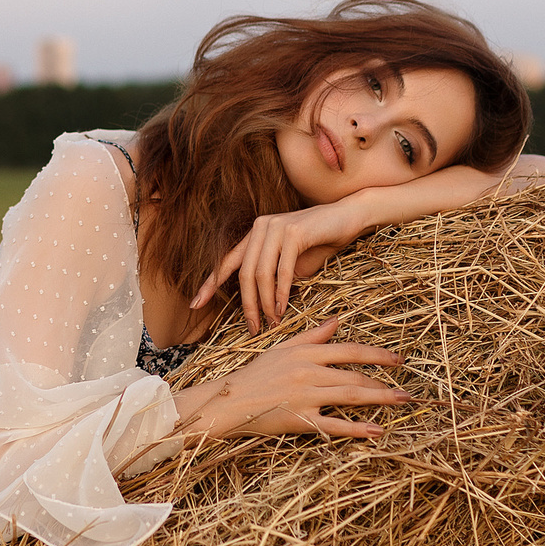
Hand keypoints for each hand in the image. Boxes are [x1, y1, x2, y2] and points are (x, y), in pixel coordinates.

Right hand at [172, 317, 407, 439]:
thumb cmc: (255, 374)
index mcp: (306, 353)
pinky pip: (334, 424)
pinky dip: (357, 429)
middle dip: (384, 383)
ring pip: (351, 396)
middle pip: (355, 376)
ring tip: (402, 402)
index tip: (398, 360)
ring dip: (381, 399)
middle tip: (408, 391)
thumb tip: (338, 320)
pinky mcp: (300, 419)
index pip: (350, 351)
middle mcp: (309, 372)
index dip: (377, 355)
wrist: (228, 401)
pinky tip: (377, 431)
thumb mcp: (283, 348)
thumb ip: (313, 335)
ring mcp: (306, 396)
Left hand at [189, 200, 368, 334]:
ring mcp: (275, 227)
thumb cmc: (320, 242)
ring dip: (265, 303)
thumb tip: (262, 303)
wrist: (349, 217)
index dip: (209, 284)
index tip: (195, 305)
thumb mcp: (290, 263)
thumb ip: (272, 276)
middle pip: (244, 274)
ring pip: (261, 274)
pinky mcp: (294, 231)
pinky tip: (282, 309)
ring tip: (271, 322)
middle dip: (247, 305)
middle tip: (253, 328)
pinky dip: (281, 293)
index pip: (227, 262)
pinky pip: (282, 270)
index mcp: (254, 234)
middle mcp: (260, 227)